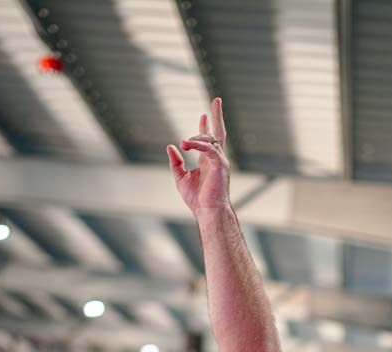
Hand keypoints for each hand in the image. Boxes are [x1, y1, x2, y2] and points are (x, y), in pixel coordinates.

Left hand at [166, 97, 230, 215]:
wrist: (208, 212)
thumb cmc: (197, 200)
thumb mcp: (181, 178)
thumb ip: (176, 162)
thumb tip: (170, 147)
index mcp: (208, 162)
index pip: (208, 141)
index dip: (204, 127)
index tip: (203, 116)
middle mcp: (216, 159)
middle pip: (218, 132)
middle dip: (217, 116)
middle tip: (216, 100)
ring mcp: (220, 160)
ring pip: (210, 139)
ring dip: (195, 137)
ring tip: (183, 143)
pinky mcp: (220, 164)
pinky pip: (208, 148)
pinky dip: (197, 144)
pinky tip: (185, 144)